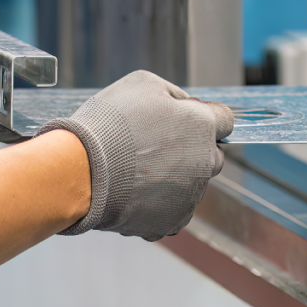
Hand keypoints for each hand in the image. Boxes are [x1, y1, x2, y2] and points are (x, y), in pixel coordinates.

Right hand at [37, 70, 233, 240]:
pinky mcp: (171, 222)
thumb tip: (185, 106)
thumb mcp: (143, 84)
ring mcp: (190, 196)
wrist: (82, 170)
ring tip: (134, 172)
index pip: (224, 120)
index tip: (182, 121)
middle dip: (189, 151)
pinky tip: (132, 193)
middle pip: (209, 156)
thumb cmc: (109, 123)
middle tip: (152, 147)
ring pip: (190, 186)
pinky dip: (157, 205)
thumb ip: (175, 95)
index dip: (202, 117)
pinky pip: (172, 212)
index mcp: (203, 126)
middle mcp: (205, 163)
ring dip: (172, 179)